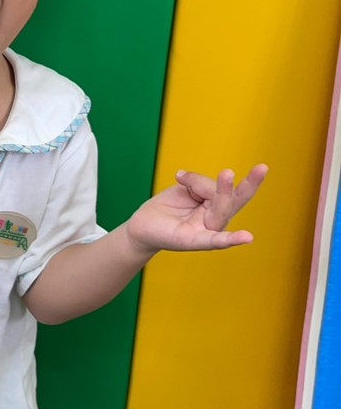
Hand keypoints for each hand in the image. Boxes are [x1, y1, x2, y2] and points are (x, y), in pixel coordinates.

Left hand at [125, 164, 268, 253]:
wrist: (143, 226)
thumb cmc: (168, 208)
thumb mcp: (184, 188)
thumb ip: (197, 183)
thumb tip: (197, 182)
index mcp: (216, 206)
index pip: (227, 189)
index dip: (248, 181)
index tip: (264, 167)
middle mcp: (216, 220)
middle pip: (233, 201)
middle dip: (249, 185)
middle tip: (263, 167)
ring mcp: (207, 231)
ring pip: (220, 209)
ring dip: (224, 191)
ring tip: (227, 173)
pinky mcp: (193, 241)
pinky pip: (213, 240)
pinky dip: (230, 239)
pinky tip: (246, 238)